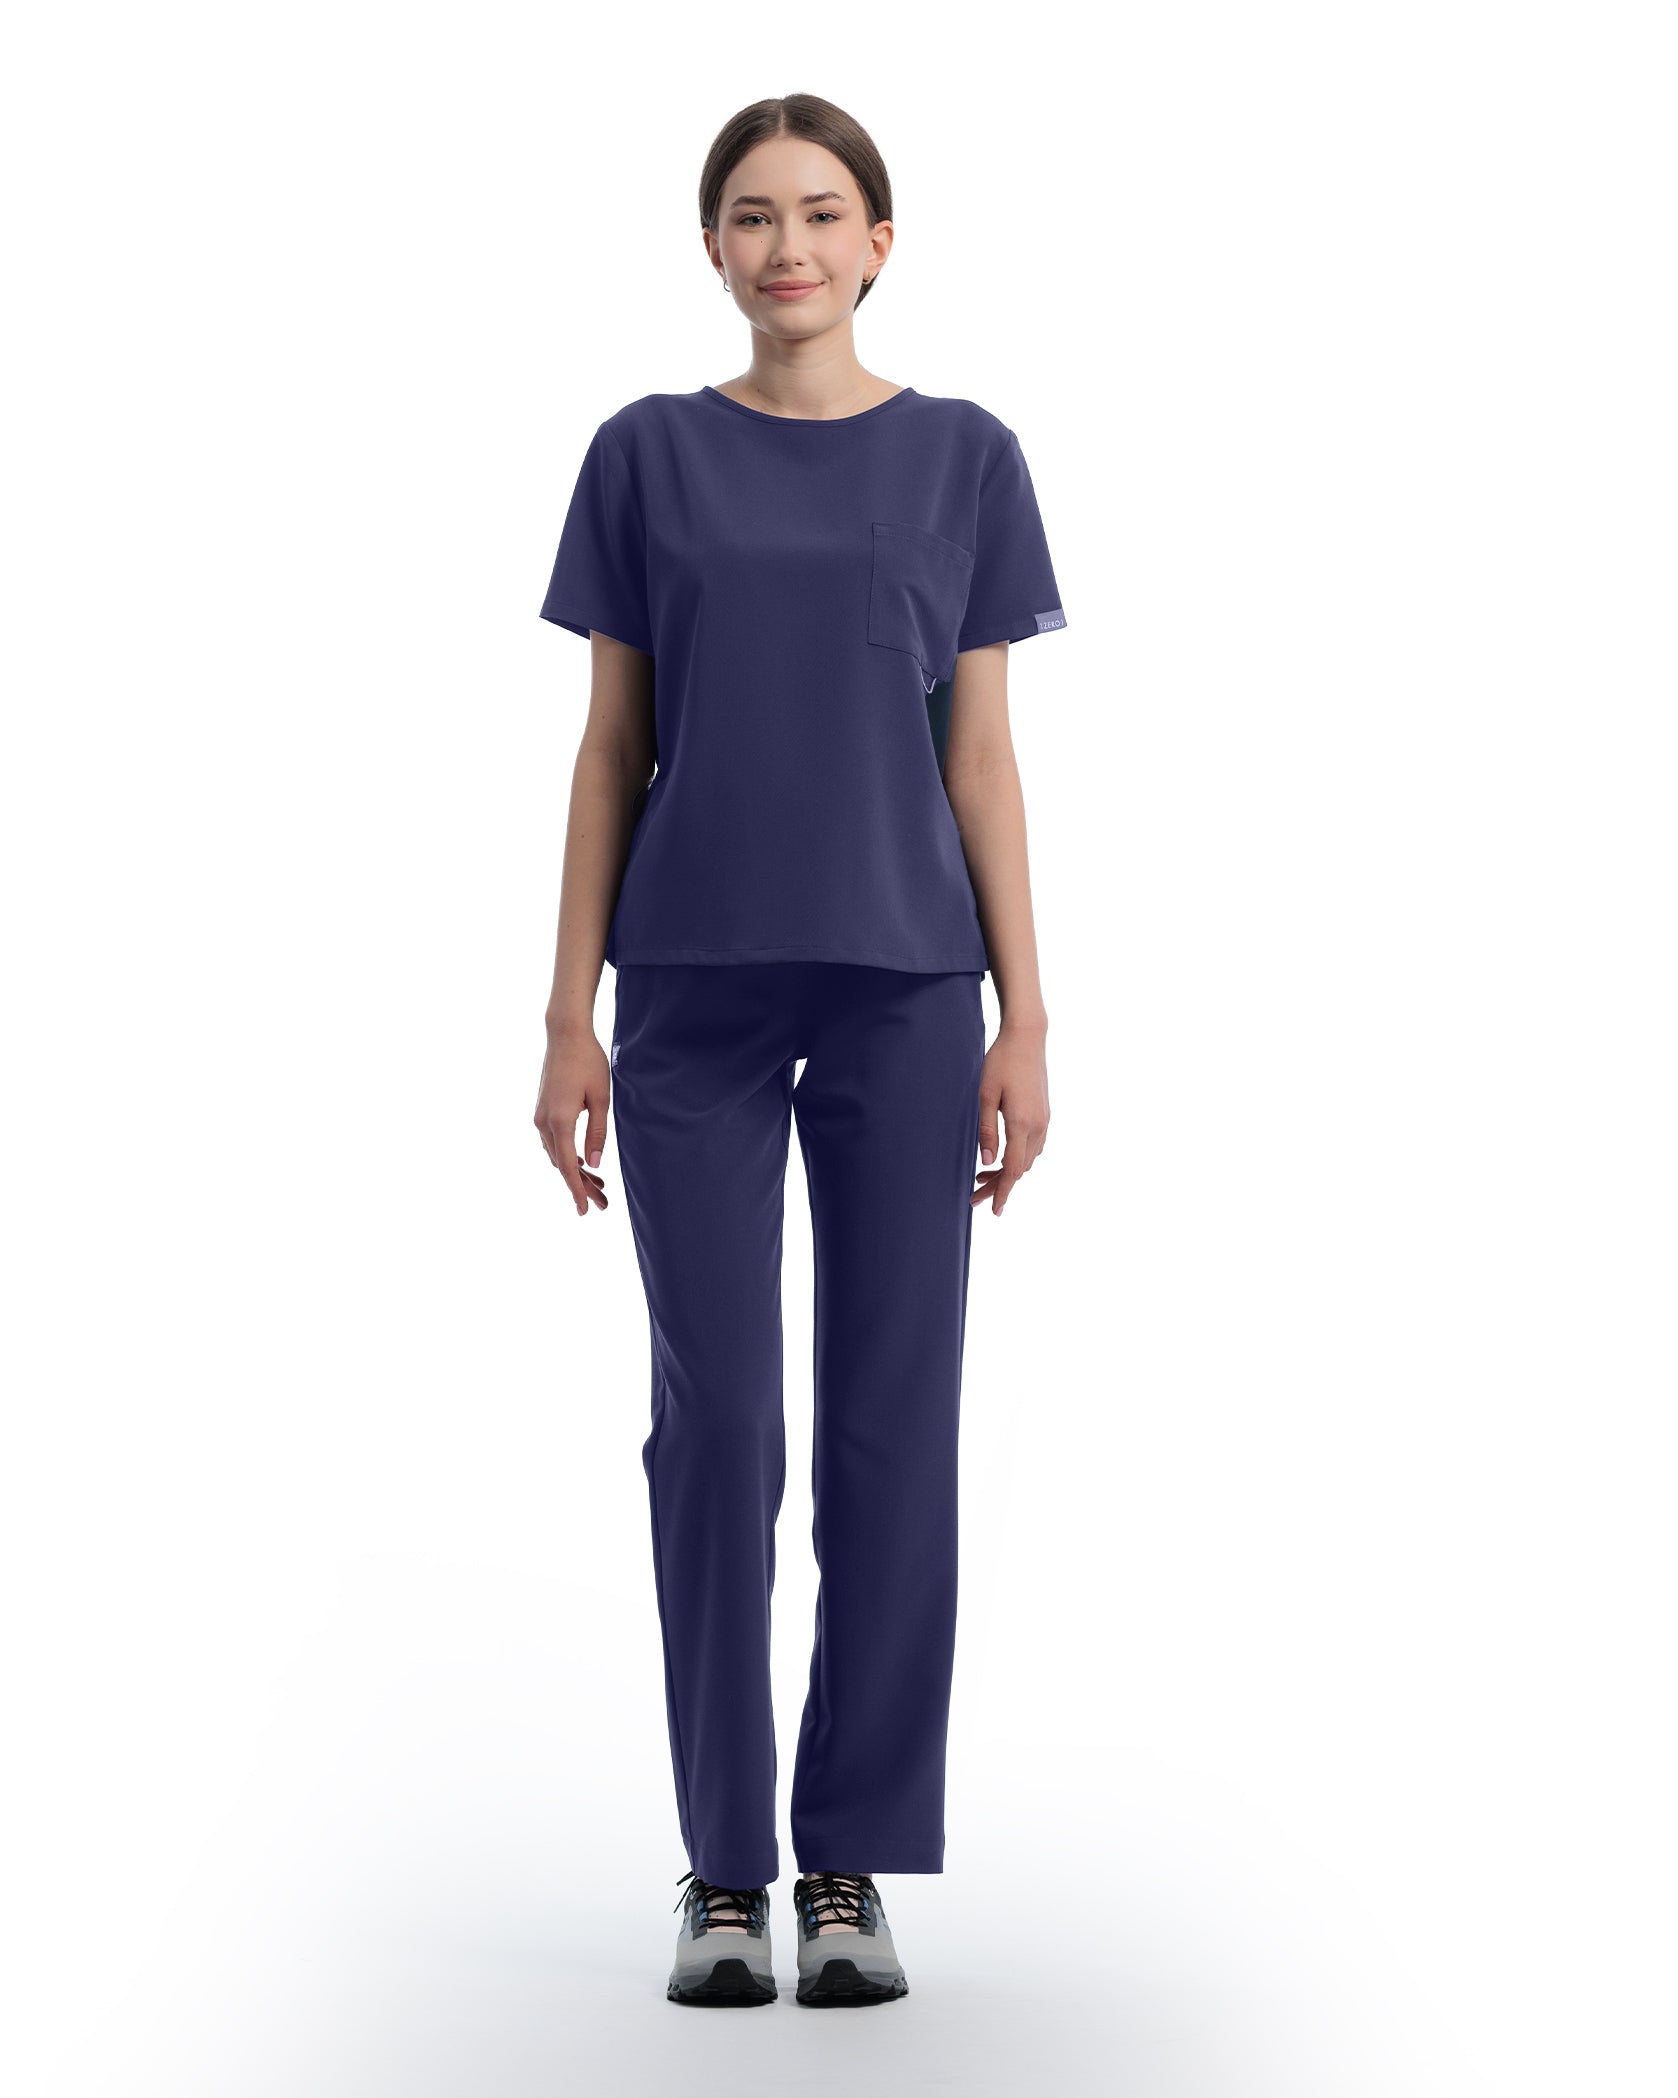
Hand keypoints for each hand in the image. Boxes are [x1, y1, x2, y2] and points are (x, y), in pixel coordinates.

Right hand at [534, 1029, 611, 1217]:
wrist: (565, 1035)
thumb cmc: (588, 1062)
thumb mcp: (601, 1098)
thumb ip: (597, 1132)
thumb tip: (594, 1164)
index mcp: (559, 1121)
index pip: (568, 1166)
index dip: (576, 1190)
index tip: (584, 1210)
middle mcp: (544, 1122)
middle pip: (561, 1164)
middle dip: (580, 1186)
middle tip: (602, 1204)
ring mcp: (540, 1116)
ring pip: (556, 1155)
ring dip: (575, 1172)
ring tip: (598, 1187)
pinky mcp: (542, 1110)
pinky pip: (553, 1142)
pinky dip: (567, 1156)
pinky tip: (583, 1163)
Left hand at [972, 1028, 1048, 1216]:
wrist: (1027, 1037)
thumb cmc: (1001, 1062)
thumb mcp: (985, 1096)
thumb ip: (986, 1131)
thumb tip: (986, 1163)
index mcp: (1022, 1123)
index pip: (1014, 1170)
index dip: (1002, 1192)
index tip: (993, 1210)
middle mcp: (1038, 1126)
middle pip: (1021, 1169)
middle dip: (999, 1186)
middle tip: (976, 1197)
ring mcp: (1044, 1120)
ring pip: (1029, 1159)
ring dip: (1008, 1171)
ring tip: (982, 1177)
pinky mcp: (1045, 1113)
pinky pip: (1035, 1146)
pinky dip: (1019, 1157)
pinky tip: (1003, 1156)